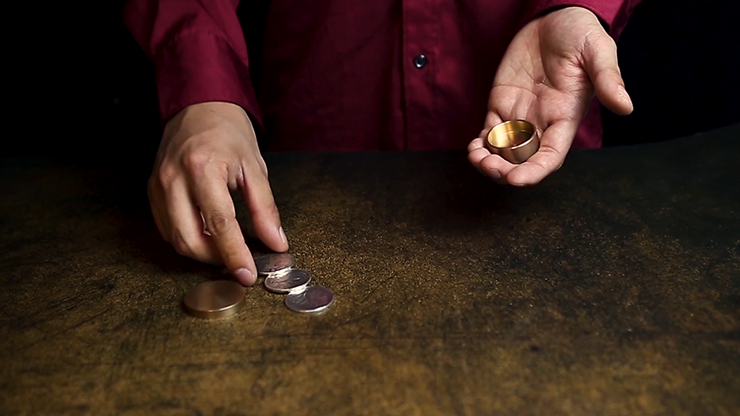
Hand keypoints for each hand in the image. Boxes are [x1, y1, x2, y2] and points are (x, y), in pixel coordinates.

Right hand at [148, 101, 288, 284]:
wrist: (198, 105)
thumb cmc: (229, 132)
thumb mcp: (255, 166)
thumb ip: (265, 208)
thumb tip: (276, 243)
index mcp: (203, 168)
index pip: (220, 223)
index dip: (234, 254)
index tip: (247, 275)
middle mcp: (174, 178)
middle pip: (189, 239)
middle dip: (215, 259)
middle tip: (238, 261)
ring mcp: (158, 185)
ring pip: (175, 239)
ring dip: (201, 252)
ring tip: (225, 246)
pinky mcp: (151, 190)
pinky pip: (166, 228)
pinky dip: (187, 238)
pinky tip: (207, 233)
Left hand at [468, 7, 633, 184]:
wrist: (555, 16)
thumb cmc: (580, 32)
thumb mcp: (598, 50)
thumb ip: (608, 79)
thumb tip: (626, 106)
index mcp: (565, 117)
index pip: (550, 157)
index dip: (534, 172)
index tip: (516, 180)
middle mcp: (542, 123)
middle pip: (523, 161)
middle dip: (505, 171)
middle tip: (489, 166)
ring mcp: (520, 116)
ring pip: (503, 152)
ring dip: (488, 162)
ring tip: (476, 157)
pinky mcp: (502, 105)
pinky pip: (489, 134)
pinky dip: (480, 145)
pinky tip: (473, 147)